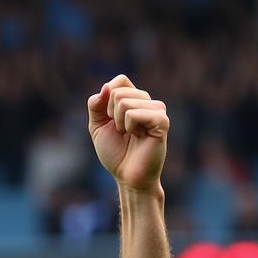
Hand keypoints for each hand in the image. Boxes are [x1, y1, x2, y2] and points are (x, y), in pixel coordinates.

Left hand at [87, 75, 168, 192]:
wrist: (127, 176)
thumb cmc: (116, 154)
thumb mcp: (98, 128)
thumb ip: (96, 106)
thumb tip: (105, 87)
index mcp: (135, 100)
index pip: (119, 80)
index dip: (107, 99)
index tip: (110, 120)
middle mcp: (148, 101)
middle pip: (118, 92)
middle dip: (110, 116)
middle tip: (122, 132)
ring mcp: (157, 109)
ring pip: (124, 102)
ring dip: (119, 124)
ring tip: (131, 136)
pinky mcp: (161, 121)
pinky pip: (134, 114)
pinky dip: (129, 127)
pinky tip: (139, 137)